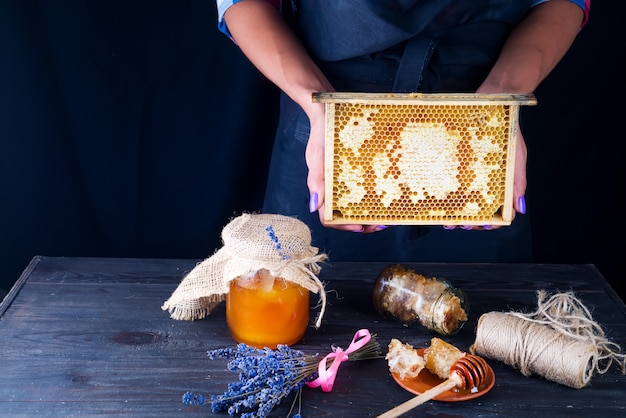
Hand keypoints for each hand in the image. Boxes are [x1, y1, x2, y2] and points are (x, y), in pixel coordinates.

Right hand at [305, 103, 381, 232]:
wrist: (326, 111)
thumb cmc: (320, 134)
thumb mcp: (316, 156)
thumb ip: (315, 181)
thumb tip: (314, 207)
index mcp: (323, 189)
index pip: (328, 218)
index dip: (344, 226)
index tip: (360, 227)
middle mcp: (334, 188)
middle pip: (346, 216)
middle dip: (363, 224)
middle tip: (382, 224)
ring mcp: (345, 181)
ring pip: (357, 206)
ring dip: (371, 214)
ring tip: (388, 217)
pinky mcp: (356, 171)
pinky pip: (365, 189)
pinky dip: (375, 197)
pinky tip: (388, 195)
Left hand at [444, 125, 526, 230]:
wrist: (492, 100)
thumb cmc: (507, 128)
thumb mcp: (516, 157)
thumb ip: (517, 182)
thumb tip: (518, 209)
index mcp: (499, 181)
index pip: (497, 209)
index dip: (490, 222)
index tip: (482, 226)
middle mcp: (482, 179)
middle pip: (476, 208)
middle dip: (469, 221)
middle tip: (459, 225)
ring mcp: (467, 171)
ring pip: (460, 198)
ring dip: (454, 213)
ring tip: (447, 220)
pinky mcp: (454, 161)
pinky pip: (447, 179)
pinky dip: (443, 193)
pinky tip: (437, 199)